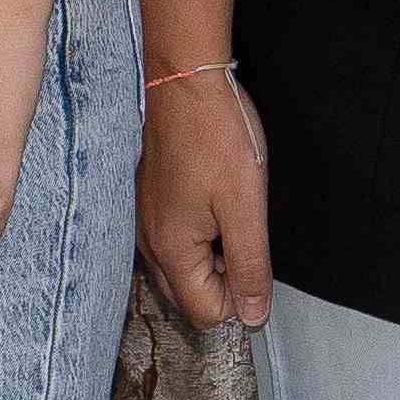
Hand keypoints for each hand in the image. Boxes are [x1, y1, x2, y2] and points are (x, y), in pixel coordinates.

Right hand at [135, 69, 270, 328]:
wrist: (185, 81)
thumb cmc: (218, 138)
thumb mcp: (246, 208)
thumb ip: (249, 268)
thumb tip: (254, 318)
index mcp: (171, 250)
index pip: (206, 313)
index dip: (239, 295)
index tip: (252, 253)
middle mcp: (150, 243)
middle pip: (189, 296)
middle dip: (222, 281)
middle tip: (242, 234)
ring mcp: (145, 221)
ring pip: (181, 269)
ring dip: (211, 257)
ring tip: (229, 214)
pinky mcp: (150, 201)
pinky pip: (174, 241)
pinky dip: (197, 236)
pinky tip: (212, 200)